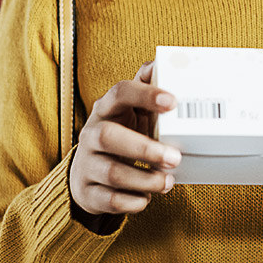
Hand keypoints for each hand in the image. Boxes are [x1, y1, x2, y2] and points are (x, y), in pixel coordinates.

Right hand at [69, 62, 181, 225]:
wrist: (89, 176)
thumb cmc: (121, 136)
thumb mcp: (131, 112)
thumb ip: (146, 88)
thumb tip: (162, 62)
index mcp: (106, 109)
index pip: (119, 93)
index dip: (145, 95)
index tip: (173, 102)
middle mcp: (91, 135)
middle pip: (109, 137)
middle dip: (144, 148)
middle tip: (176, 157)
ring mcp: (87, 164)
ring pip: (112, 172)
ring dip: (145, 179)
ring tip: (168, 182)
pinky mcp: (88, 193)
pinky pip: (110, 200)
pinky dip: (133, 201)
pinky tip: (148, 198)